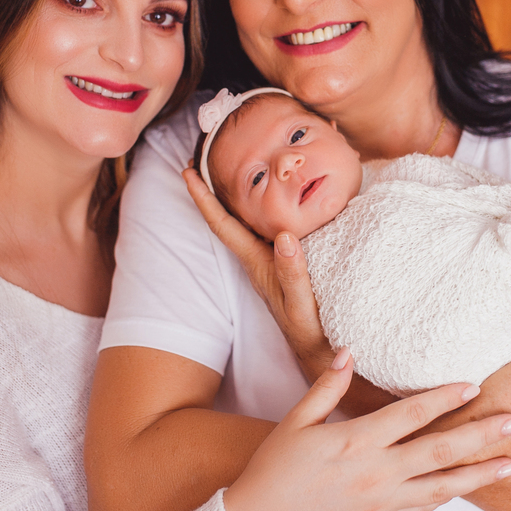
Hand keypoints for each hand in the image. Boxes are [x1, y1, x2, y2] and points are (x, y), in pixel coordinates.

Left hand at [183, 167, 328, 378]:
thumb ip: (293, 273)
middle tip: (204, 156)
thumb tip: (283, 236)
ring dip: (241, 195)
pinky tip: (279, 196)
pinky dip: (271, 206)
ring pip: (251, 220)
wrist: (323, 354)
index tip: (188, 170)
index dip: (203, 197)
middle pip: (230, 216)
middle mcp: (259, 257)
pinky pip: (273, 226)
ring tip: (236, 165)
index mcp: (256, 262)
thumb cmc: (311, 332)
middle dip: (215, 187)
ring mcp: (273, 260)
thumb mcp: (302, 305)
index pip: (223, 224)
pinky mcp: (288, 262)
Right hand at [223, 350, 510, 510]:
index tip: (472, 385)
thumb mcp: (296, 421)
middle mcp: (375, 473)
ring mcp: (382, 501)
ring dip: (479, 473)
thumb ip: (327, 387)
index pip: (410, 415)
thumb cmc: (276, 467)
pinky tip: (469, 485)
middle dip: (482, 435)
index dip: (443, 398)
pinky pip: (424, 507)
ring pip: (443, 486)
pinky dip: (449, 495)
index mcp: (354, 442)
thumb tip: (348, 352)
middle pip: (440, 451)